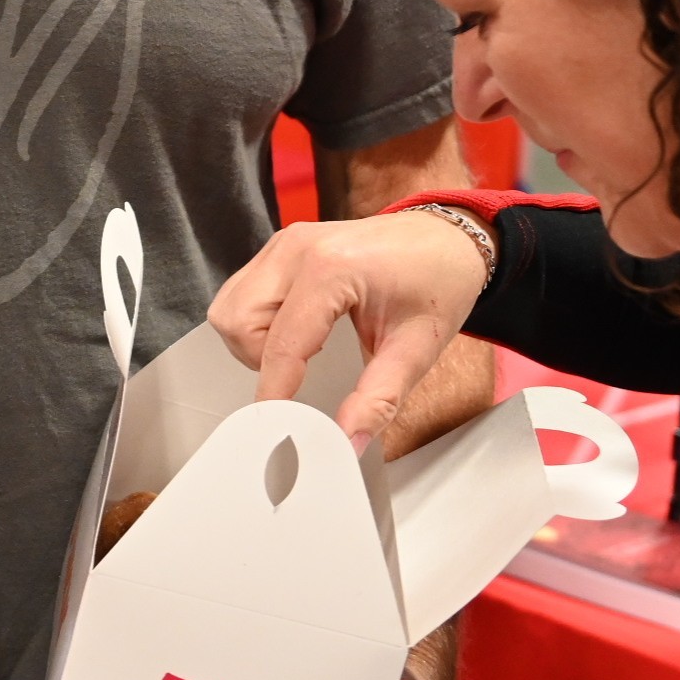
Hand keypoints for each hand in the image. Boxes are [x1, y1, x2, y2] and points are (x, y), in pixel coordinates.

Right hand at [209, 210, 488, 449]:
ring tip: (302, 349)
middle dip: (262, 361)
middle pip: (239, 323)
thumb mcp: (417, 349)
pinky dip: (257, 321)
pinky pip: (242, 292)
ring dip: (254, 341)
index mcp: (331, 268)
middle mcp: (296, 248)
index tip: (277, 428)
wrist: (448, 237)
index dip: (275, 393)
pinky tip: (299, 327)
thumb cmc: (439, 283)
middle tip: (302, 373)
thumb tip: (347, 442)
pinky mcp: (280, 247)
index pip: (281, 345)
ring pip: (231, 307)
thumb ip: (379, 399)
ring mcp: (284, 243)